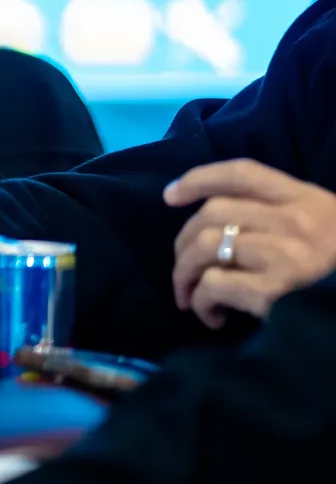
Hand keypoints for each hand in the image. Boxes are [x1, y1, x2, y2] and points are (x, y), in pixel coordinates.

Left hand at [166, 158, 335, 328]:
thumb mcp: (324, 227)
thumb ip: (281, 216)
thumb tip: (218, 222)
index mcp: (307, 199)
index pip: (242, 174)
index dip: (199, 179)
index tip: (169, 196)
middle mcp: (295, 221)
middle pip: (213, 212)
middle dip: (183, 241)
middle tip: (182, 266)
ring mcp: (285, 254)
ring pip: (205, 246)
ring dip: (184, 273)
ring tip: (188, 296)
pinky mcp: (275, 292)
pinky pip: (215, 286)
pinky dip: (202, 302)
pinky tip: (213, 316)